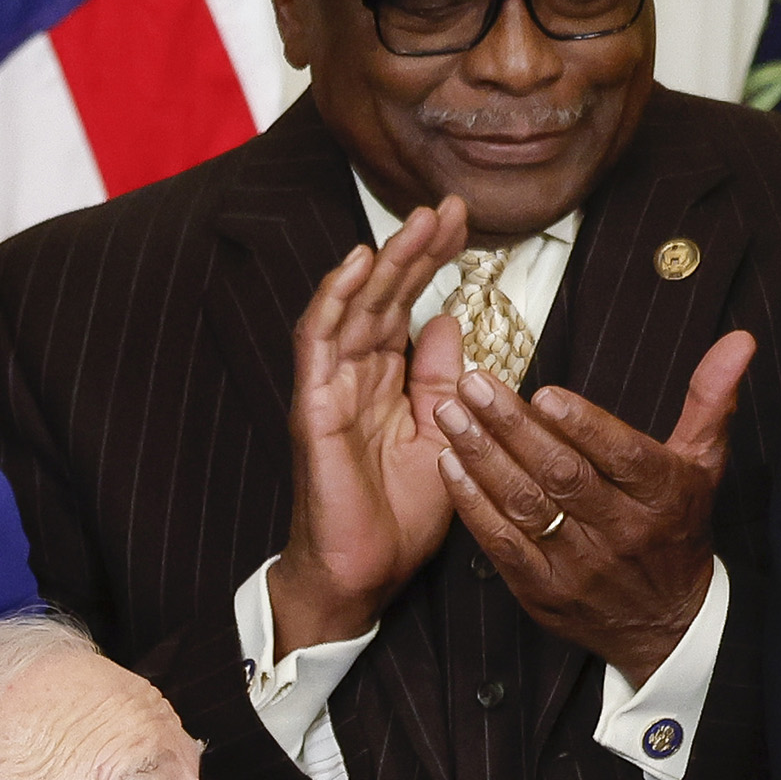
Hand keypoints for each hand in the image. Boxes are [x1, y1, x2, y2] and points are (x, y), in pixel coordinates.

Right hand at [269, 202, 468, 654]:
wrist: (364, 572)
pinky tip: (357, 266)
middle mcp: (357, 374)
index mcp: (388, 379)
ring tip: (415, 222)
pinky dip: (335, 300)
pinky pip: (319, 343)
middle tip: (449, 207)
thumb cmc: (399, 516)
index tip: (466, 223)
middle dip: (416, 248)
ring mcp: (332, 386)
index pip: (409, 304)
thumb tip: (451, 321)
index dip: (434, 261)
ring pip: (354, 307)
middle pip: (385, 294)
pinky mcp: (314, 406)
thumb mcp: (444, 437)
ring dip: (383, 261)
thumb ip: (445, 379)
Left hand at [435, 330, 744, 685]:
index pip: (622, 457)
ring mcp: (581, 566)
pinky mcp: (545, 592)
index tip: (544, 393)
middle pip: (563, 476)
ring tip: (451, 414)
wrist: (665, 625)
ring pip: (527, 506)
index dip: (583, 426)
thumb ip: (710, 400)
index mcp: (663, 496)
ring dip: (483, 458)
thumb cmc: (676, 530)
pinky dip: (475, 505)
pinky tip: (451, 465)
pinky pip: (503, 545)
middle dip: (513, 427)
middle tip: (473, 384)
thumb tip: (740, 339)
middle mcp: (623, 532)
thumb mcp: (702, 465)